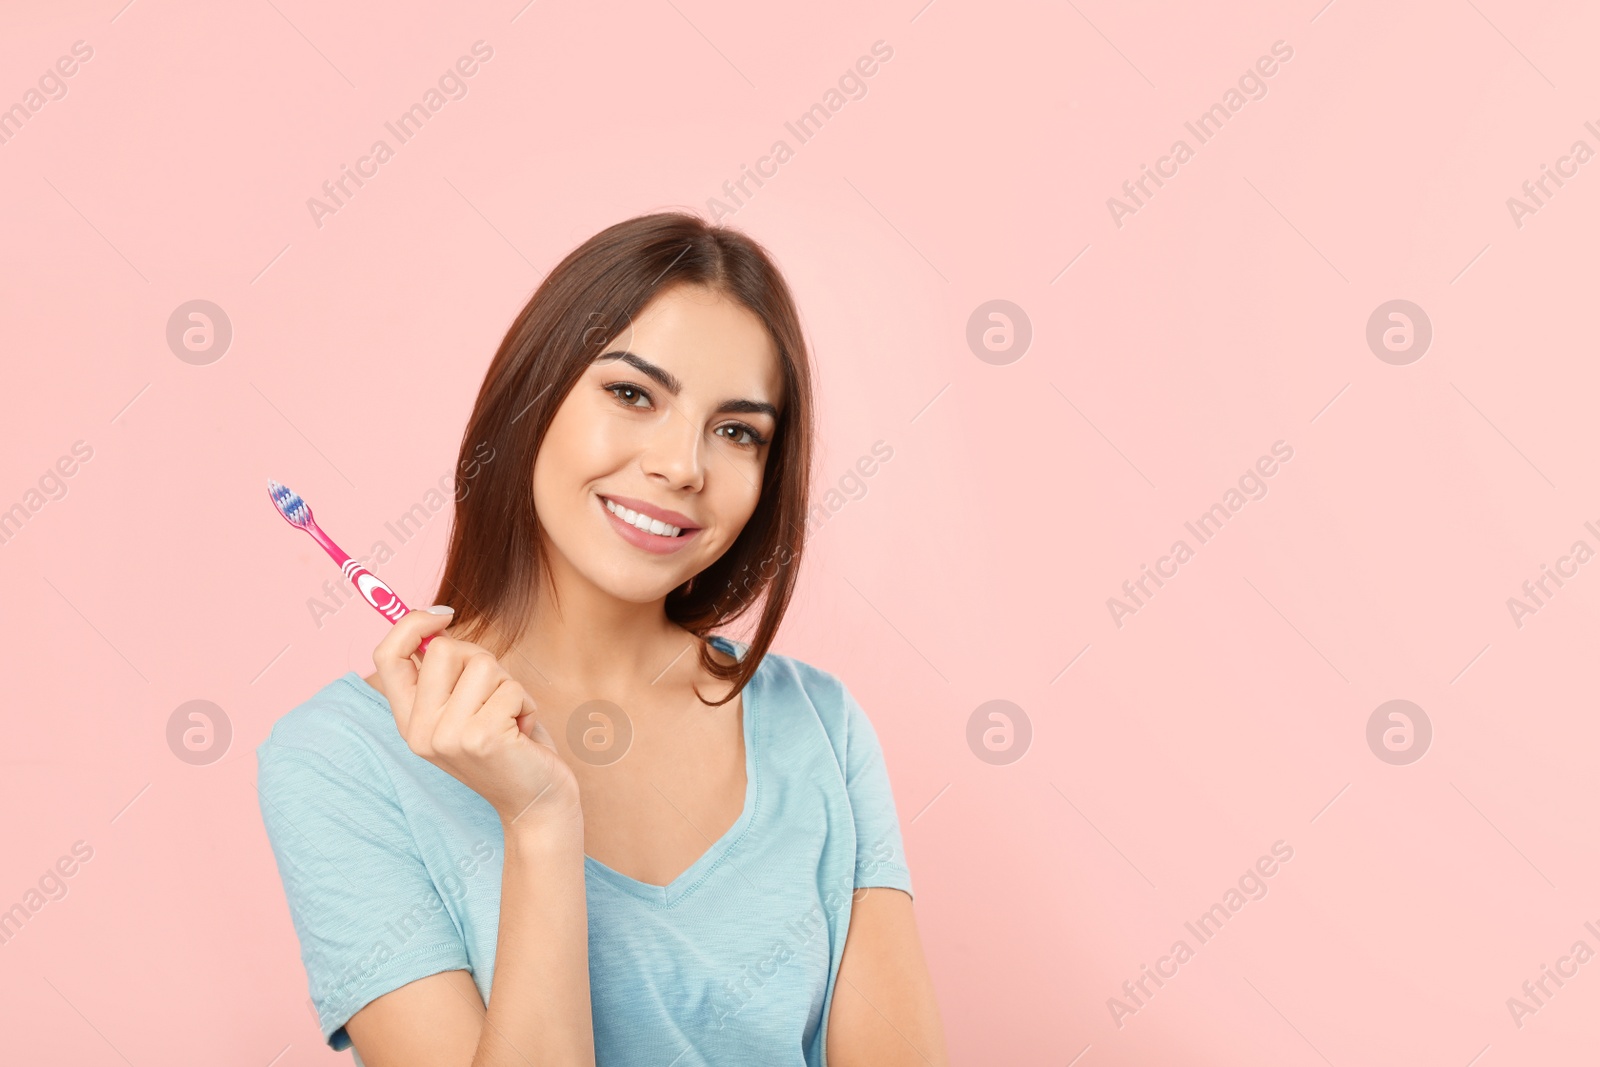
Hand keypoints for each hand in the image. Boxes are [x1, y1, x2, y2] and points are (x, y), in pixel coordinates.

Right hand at [373, 608, 580, 831]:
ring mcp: (447, 736)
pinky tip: (522, 734)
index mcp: (410, 721)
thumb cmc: (509, 745)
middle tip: (497, 693)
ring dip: (509, 686)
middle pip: (443, 650)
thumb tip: (436, 621)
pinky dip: (526, 704)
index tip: (443, 615)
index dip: (411, 625)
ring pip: (482, 665)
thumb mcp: (468, 708)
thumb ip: (448, 674)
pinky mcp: (480, 738)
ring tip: (511, 719)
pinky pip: (510, 689)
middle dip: (481, 660)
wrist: (536, 802)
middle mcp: (419, 731)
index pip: (386, 657)